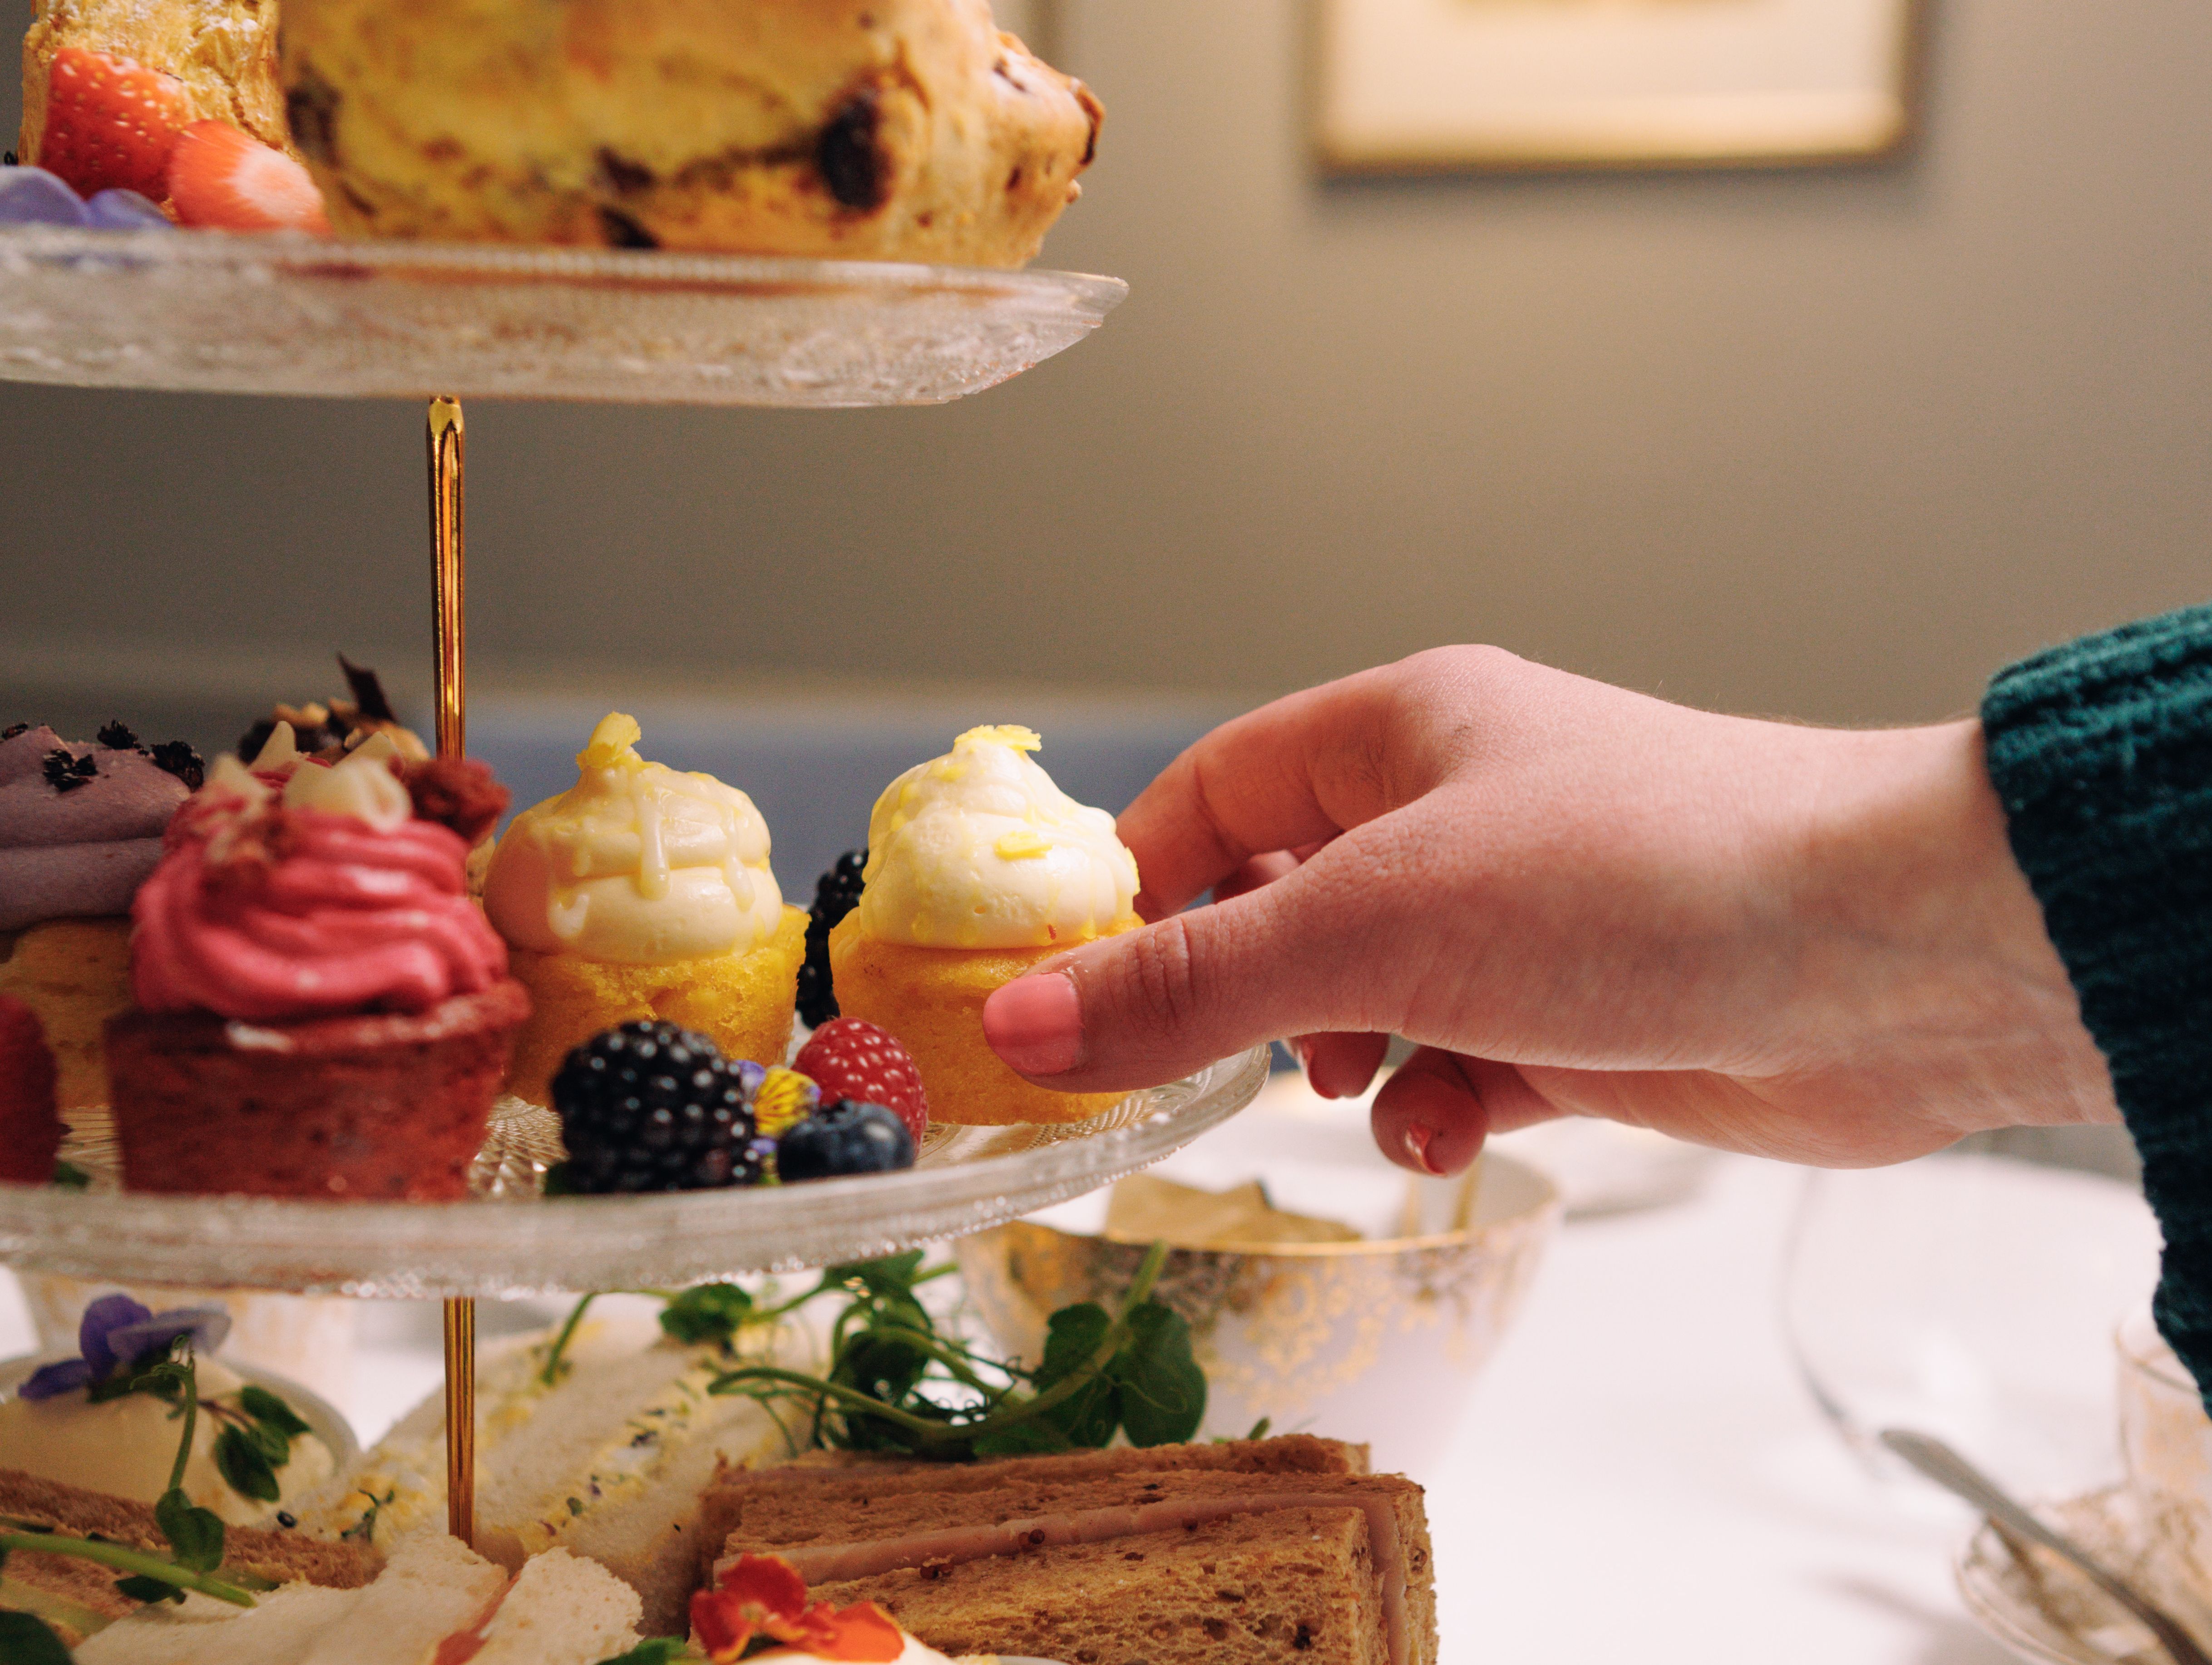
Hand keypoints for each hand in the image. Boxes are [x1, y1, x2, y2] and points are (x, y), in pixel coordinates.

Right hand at [980, 647, 2116, 1174]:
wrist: (1896, 956)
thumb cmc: (1645, 878)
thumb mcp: (1377, 924)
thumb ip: (1196, 983)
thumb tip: (1021, 1026)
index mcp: (1401, 735)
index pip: (1215, 792)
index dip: (1135, 885)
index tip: (1068, 988)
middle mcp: (1458, 815)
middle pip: (1283, 904)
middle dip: (1247, 993)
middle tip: (1215, 1059)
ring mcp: (1522, 920)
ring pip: (1371, 998)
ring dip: (1346, 1061)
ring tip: (1367, 1084)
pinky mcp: (1583, 1017)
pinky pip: (1461, 1066)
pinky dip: (1441, 1107)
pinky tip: (1456, 1128)